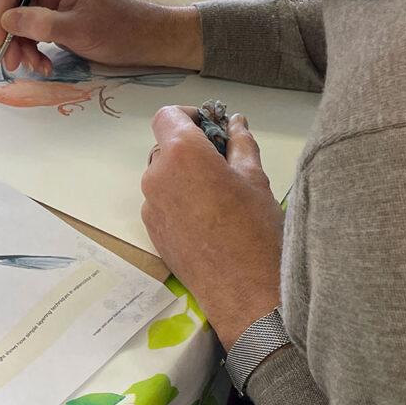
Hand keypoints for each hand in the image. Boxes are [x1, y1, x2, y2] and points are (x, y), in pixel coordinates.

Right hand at [0, 0, 202, 74]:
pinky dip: (34, 48)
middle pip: (14, 4)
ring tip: (35, 67)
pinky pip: (34, 29)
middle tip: (12, 63)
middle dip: (10, 35)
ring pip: (21, 20)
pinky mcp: (58, 14)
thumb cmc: (117, 30)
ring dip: (22, 46)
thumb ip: (40, 24)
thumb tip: (6, 21)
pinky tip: (44, 64)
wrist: (145, 40)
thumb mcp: (77, 29)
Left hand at [142, 108, 283, 350]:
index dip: (188, 116)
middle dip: (189, 149)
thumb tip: (236, 122)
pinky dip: (178, 201)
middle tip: (222, 163)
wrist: (244, 288)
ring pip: (163, 177)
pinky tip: (207, 219)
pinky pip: (161, 203)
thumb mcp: (255, 177)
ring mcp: (150, 205)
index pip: (167, 116)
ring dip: (184, 176)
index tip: (210, 128)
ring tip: (218, 195)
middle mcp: (157, 176)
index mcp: (182, 154)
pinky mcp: (151, 230)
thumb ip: (240, 143)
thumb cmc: (255, 228)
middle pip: (165, 147)